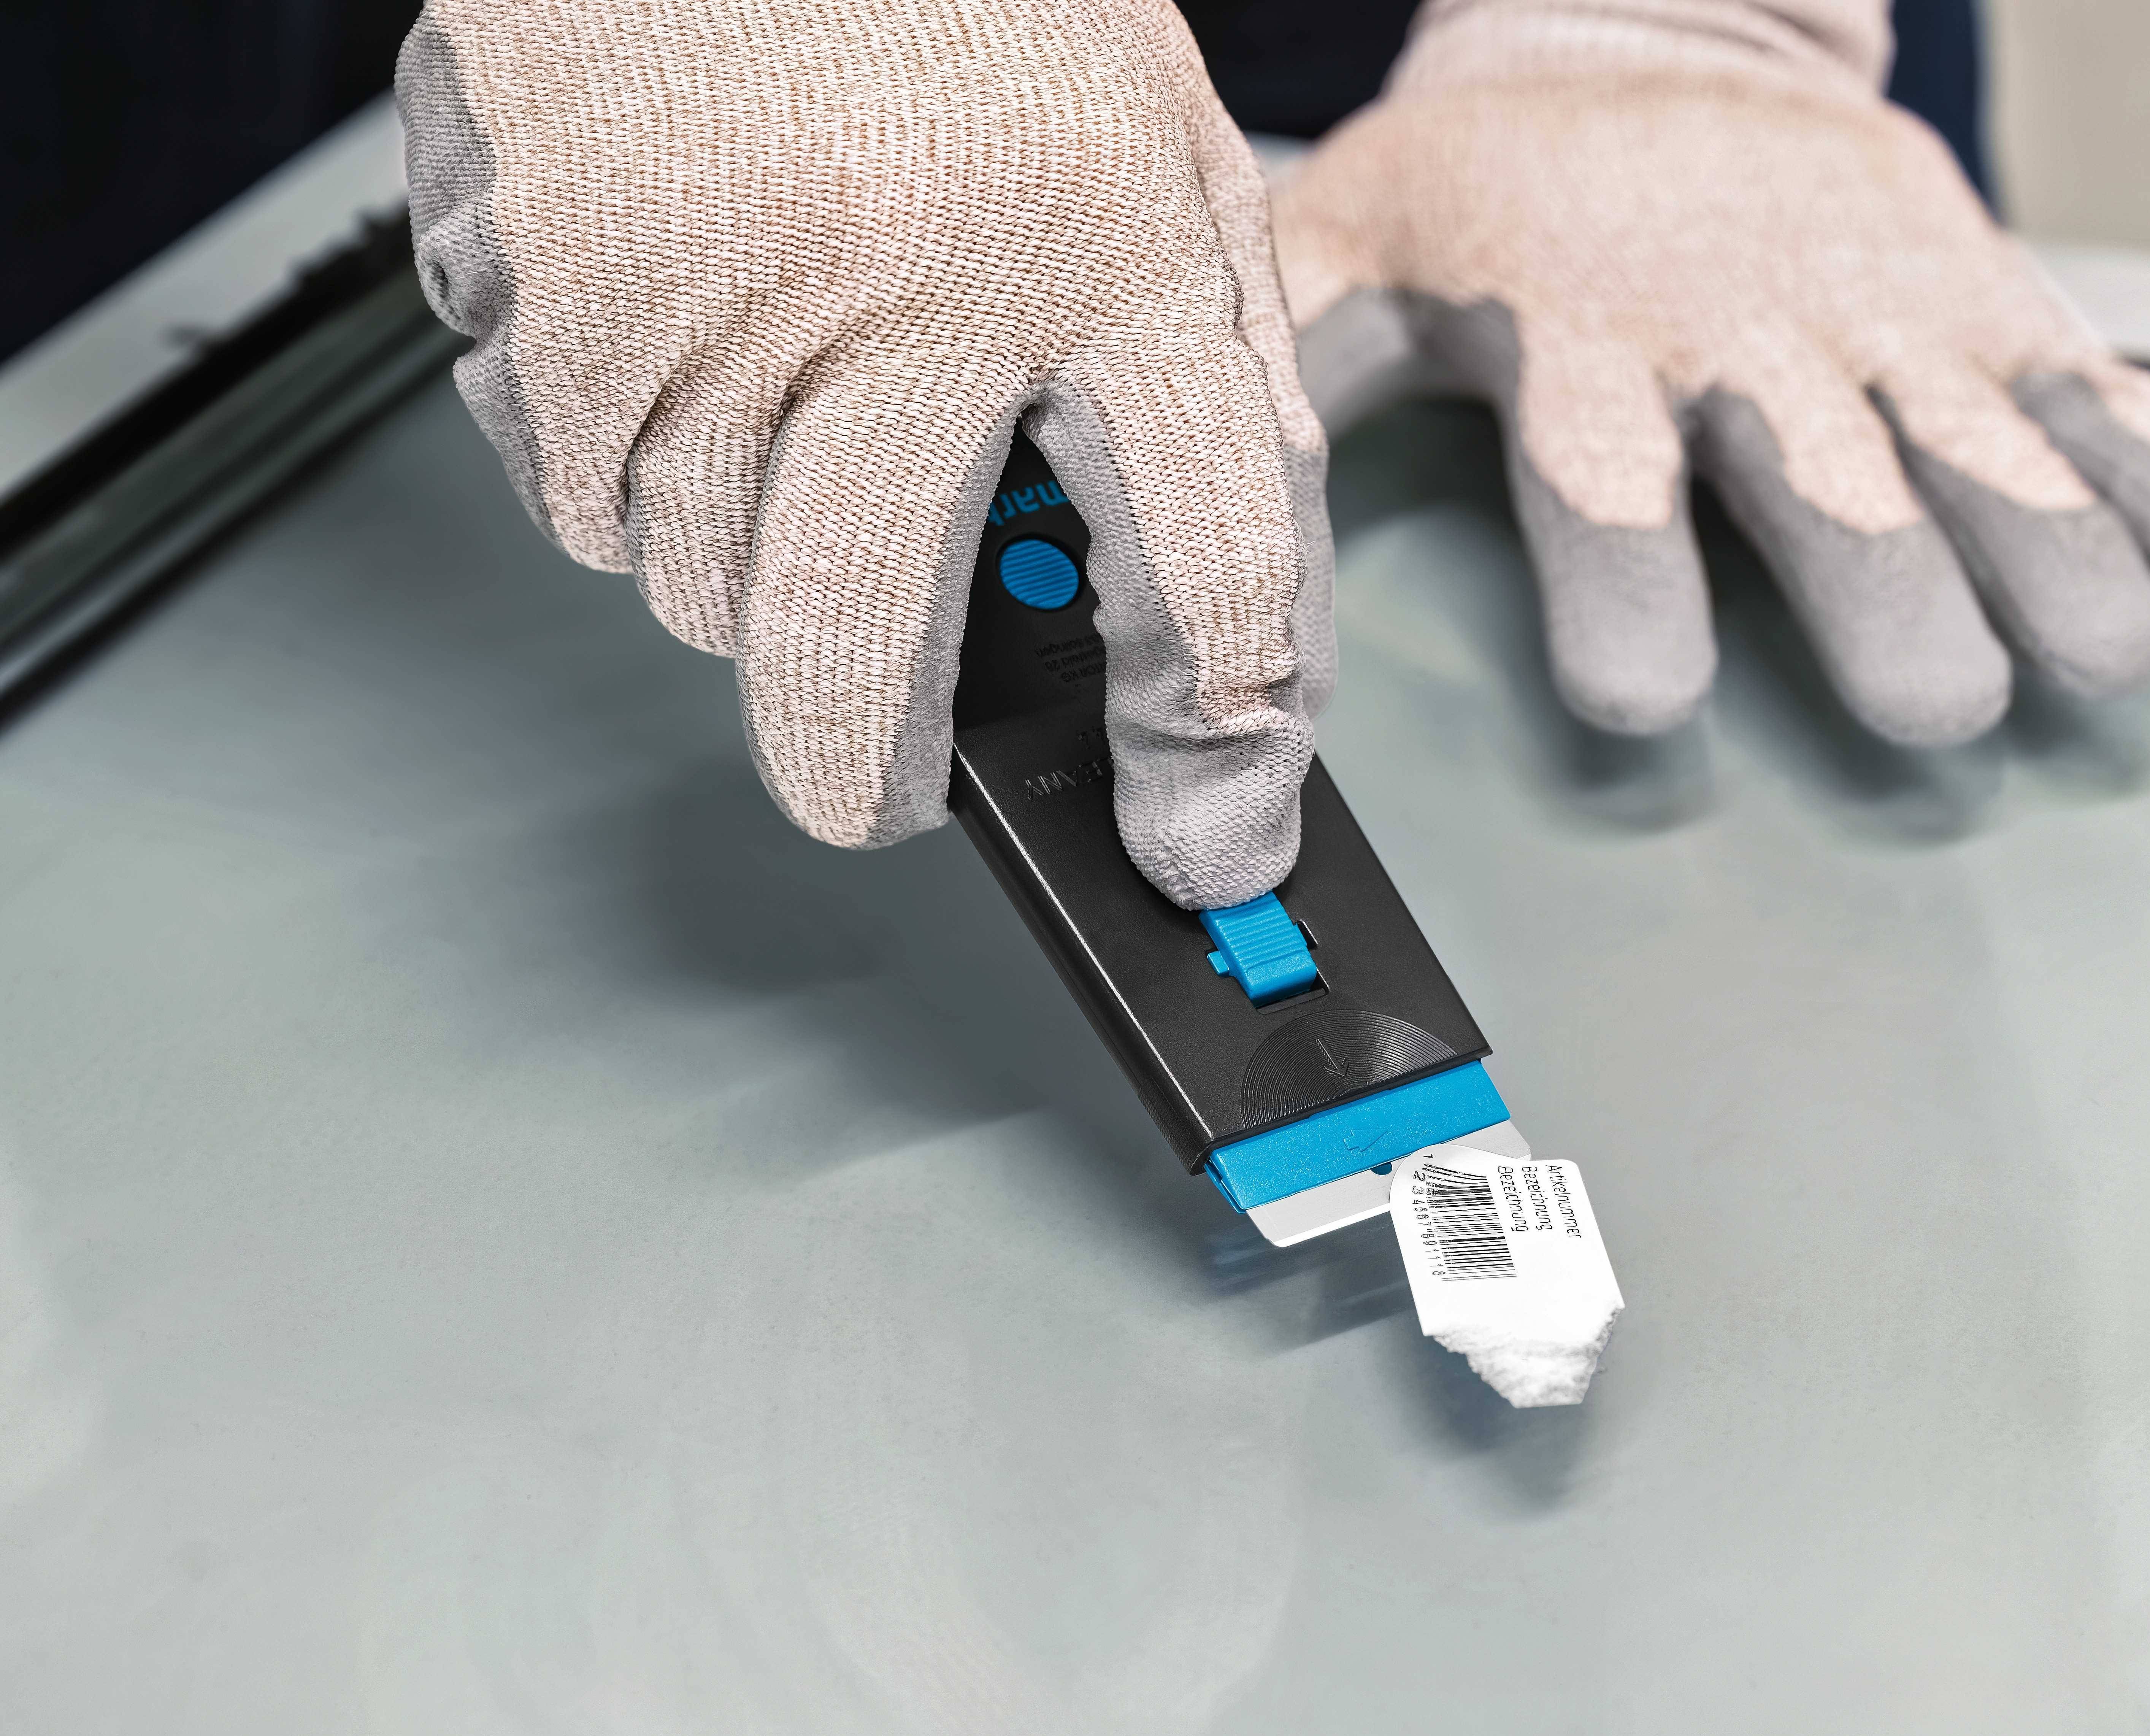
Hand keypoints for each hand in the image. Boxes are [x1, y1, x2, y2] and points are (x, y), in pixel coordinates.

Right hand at [398, 0, 1327, 907]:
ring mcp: (709, 276)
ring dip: (743, 561)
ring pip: (698, 584)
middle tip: (880, 791)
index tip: (1206, 850)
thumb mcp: (1164, 179)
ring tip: (787, 400)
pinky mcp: (545, 263)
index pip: (1204, 558)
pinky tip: (687, 339)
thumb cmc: (985, 20)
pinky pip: (575, 491)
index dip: (1216, 741)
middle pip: (867, 641)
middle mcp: (911, 274)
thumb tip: (1216, 655)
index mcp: (1116, 247)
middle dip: (870, 770)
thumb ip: (1202, 407)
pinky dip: (624, 468)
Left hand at [1274, 0, 2149, 745]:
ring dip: (2057, 557)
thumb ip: (1280, 391)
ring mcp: (1887, 326)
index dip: (1623, 592)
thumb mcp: (1348, 249)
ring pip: (1985, 453)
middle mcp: (1753, 345)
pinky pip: (2094, 390)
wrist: (1645, 22)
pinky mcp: (1985, 304)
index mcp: (1590, 345)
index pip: (1601, 484)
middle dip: (1893, 597)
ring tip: (2112, 659)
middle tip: (1944, 707)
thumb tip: (1155, 547)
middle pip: (1831, 491)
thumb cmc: (1488, 185)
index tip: (1643, 700)